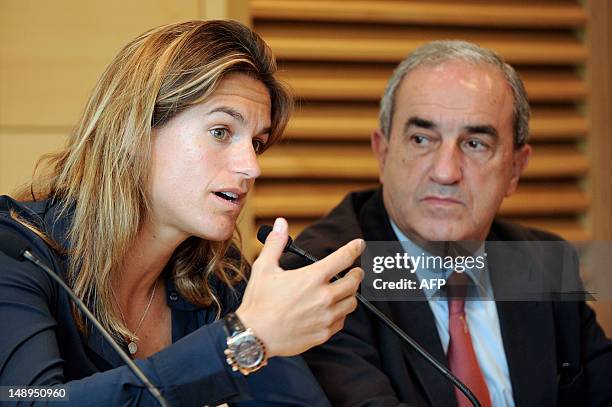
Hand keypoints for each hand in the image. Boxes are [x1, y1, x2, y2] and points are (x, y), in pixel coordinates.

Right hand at [236, 217, 363, 357]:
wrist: (254, 336)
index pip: (344, 258)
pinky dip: (341, 313)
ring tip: (344, 290)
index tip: (359, 244)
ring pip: (351, 302)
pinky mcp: (323, 333)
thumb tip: (281, 223)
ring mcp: (325, 316)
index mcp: (312, 277)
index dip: (355, 248)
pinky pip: (342, 321)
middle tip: (355, 271)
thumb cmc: (258, 301)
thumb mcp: (264, 267)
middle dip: (357, 273)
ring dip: (351, 294)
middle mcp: (323, 296)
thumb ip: (276, 243)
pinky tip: (333, 310)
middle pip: (354, 281)